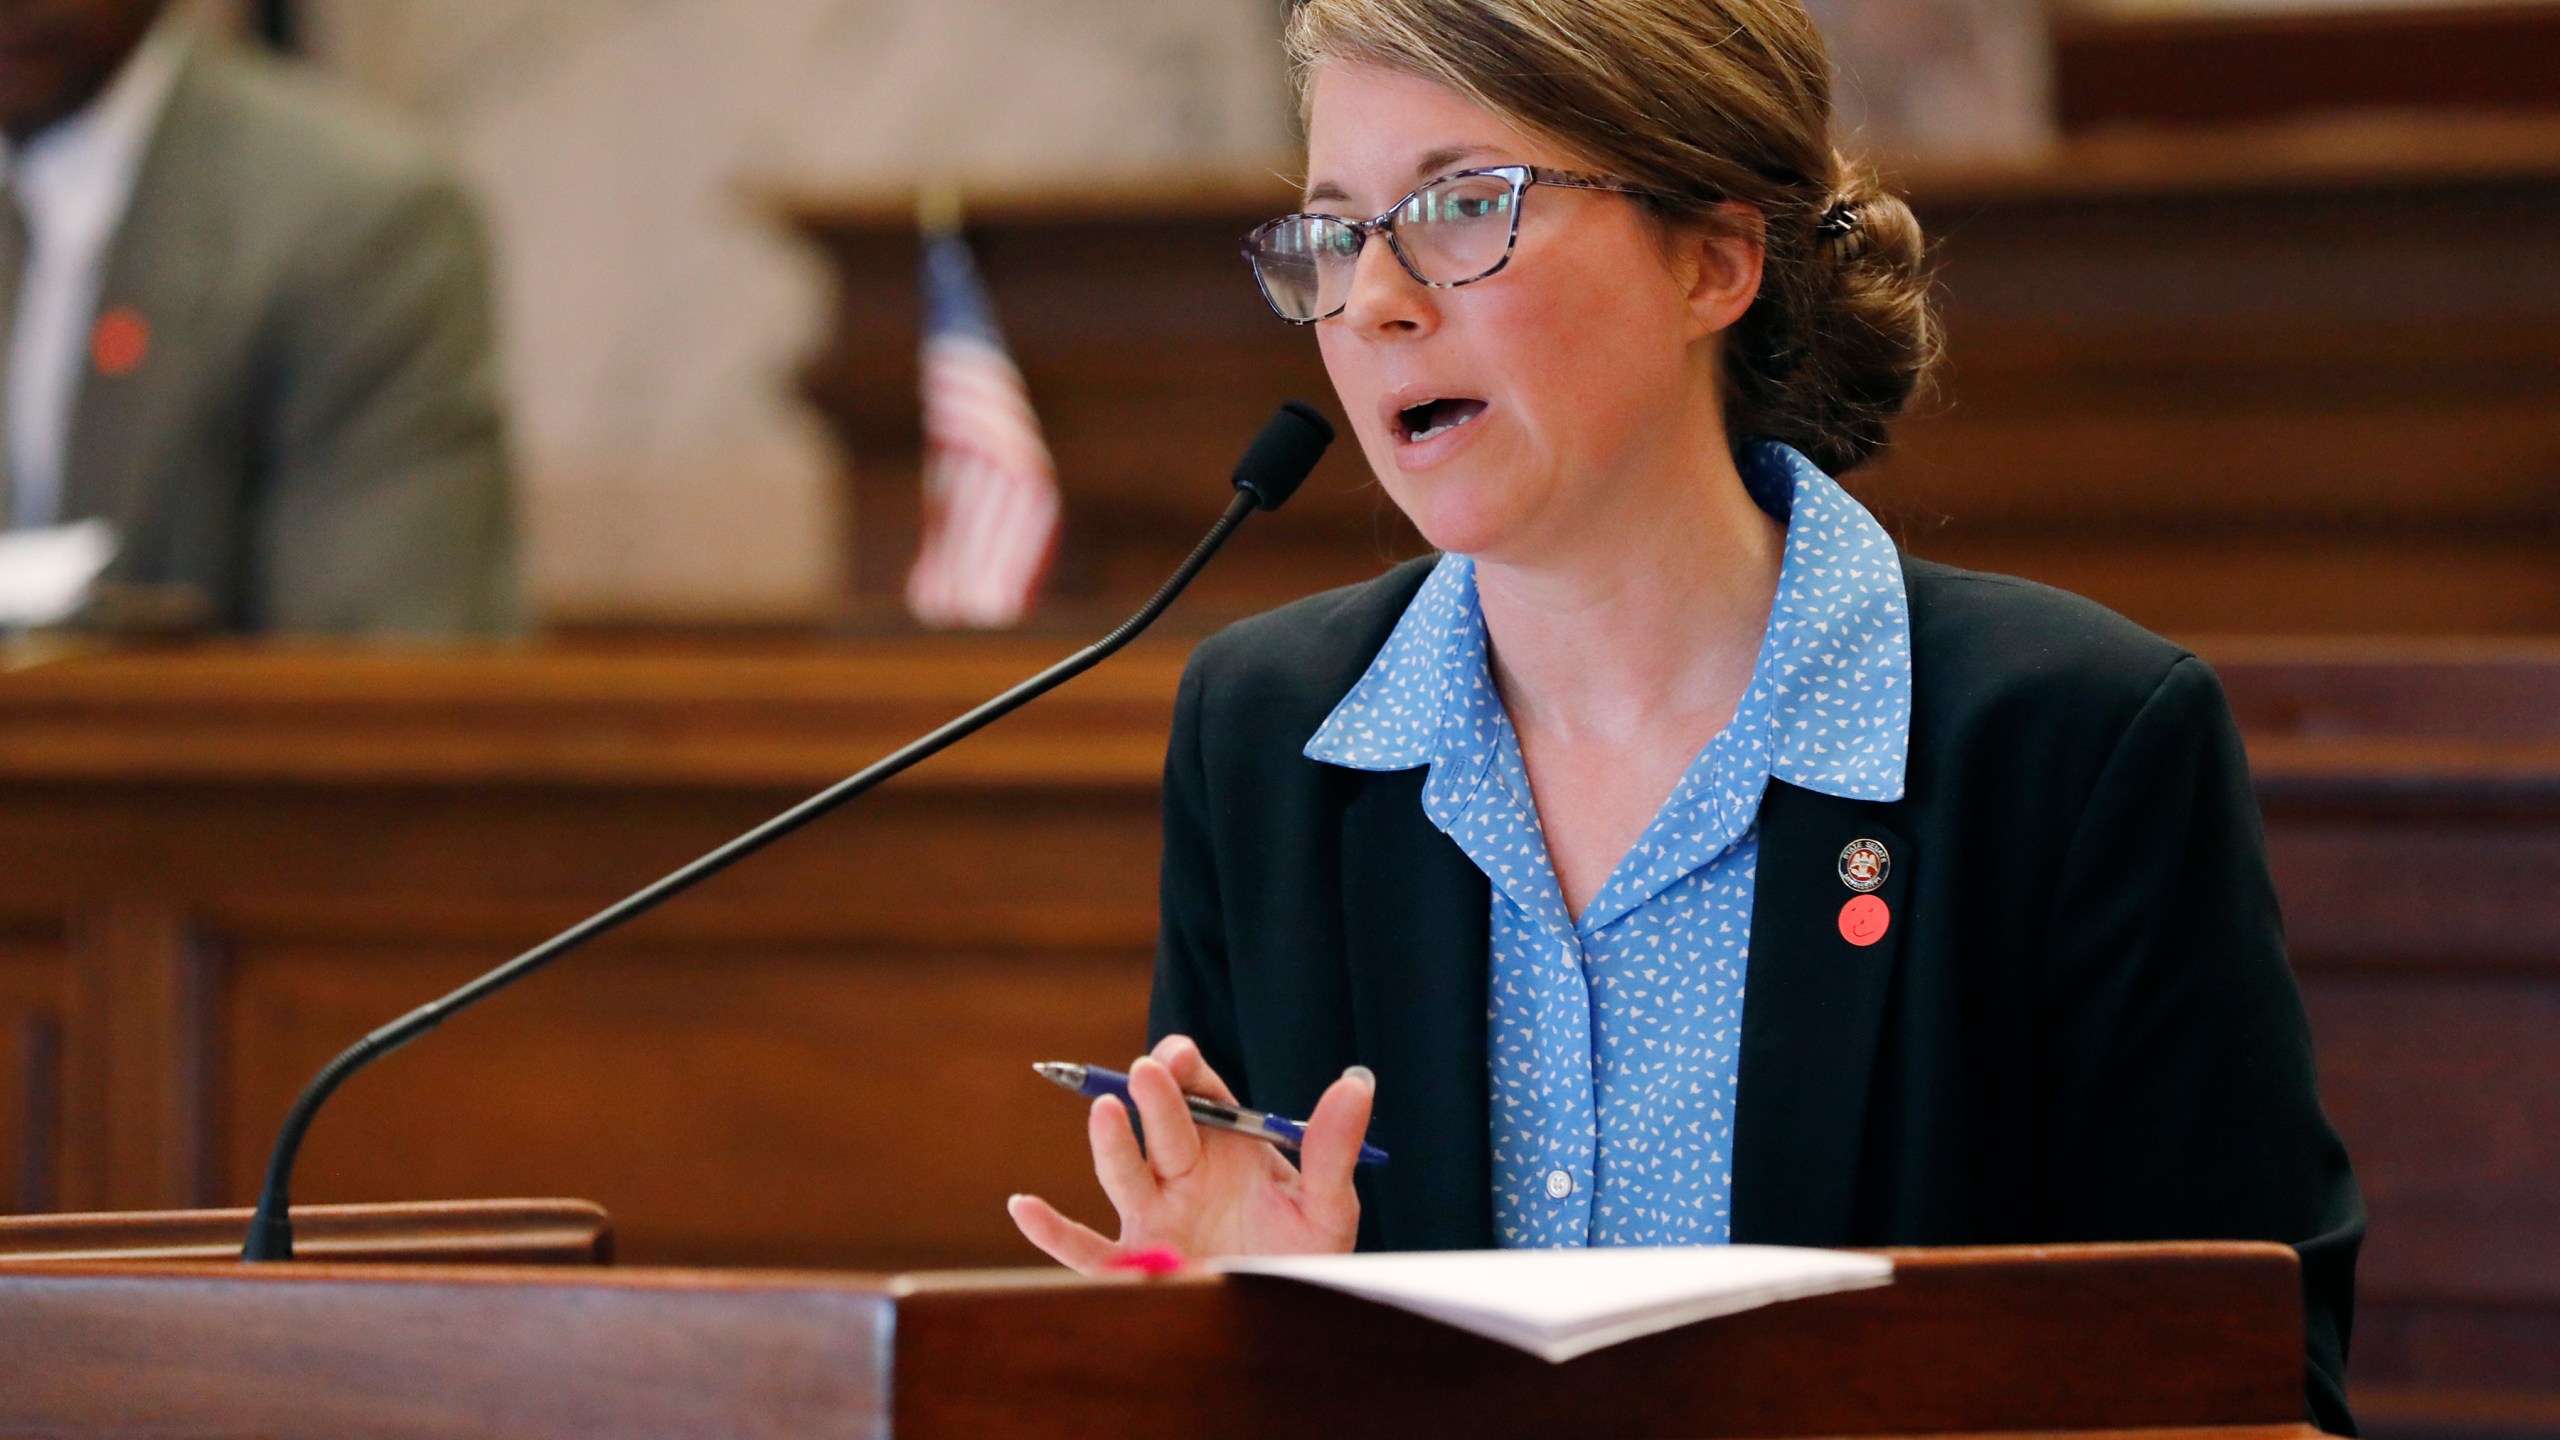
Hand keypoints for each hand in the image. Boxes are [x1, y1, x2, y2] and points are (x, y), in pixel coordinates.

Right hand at [1007, 1033, 1373, 1274]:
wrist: (1290, 1318)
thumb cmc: (1305, 1257)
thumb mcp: (1328, 1204)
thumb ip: (1333, 1146)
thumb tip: (1357, 1082)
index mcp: (1226, 1146)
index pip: (1200, 1092)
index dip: (1185, 1069)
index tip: (1180, 1057)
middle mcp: (1183, 1173)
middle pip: (1162, 1126)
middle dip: (1156, 1098)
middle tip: (1152, 1073)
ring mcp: (1154, 1216)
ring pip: (1124, 1173)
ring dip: (1111, 1143)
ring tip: (1108, 1112)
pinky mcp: (1136, 1262)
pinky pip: (1086, 1249)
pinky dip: (1051, 1232)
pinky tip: (1023, 1206)